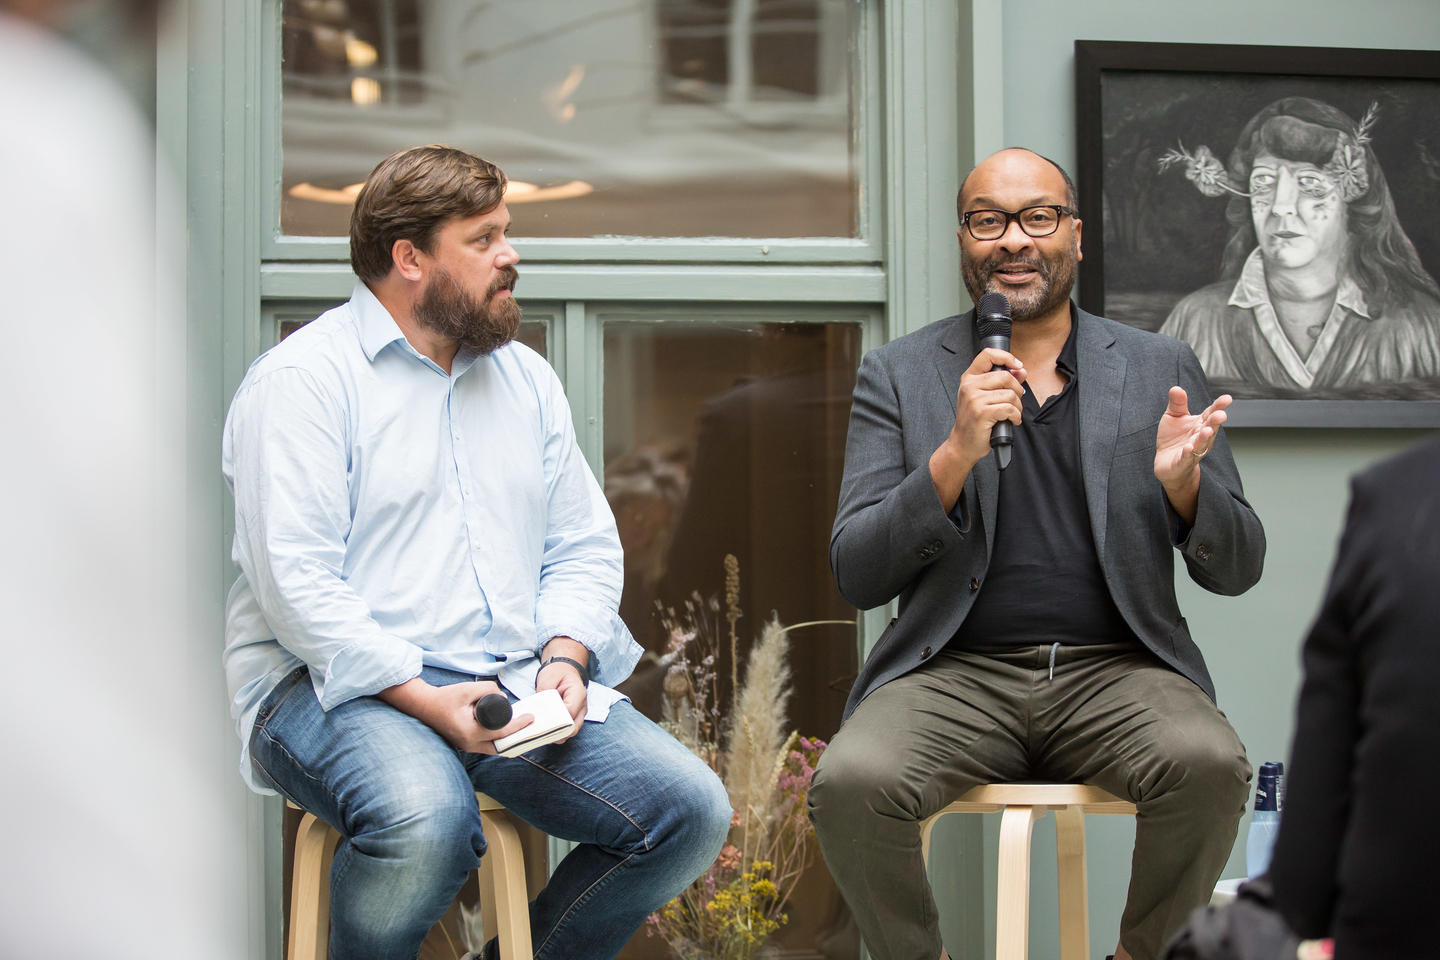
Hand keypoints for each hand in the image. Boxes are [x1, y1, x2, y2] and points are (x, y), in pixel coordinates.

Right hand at [377, 677, 533, 754]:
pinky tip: (508, 732)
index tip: (531, 718)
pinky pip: (487, 746)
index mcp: (471, 733)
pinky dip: (499, 740)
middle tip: (530, 726)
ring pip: (494, 749)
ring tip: (522, 728)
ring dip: (509, 740)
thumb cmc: (445, 698)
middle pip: (501, 747)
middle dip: (518, 737)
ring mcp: (467, 747)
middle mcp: (470, 744)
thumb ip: (488, 690)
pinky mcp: (466, 744)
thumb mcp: (467, 689)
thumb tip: (503, 698)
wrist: (424, 706)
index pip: (501, 733)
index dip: (519, 726)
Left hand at [538, 637, 588, 741]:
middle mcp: (582, 706)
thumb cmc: (557, 672)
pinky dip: (557, 732)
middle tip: (541, 733)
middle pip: (574, 727)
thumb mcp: (548, 677)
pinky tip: (545, 732)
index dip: (557, 719)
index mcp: (578, 693)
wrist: (564, 670)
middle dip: (558, 732)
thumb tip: (540, 709)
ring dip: (558, 735)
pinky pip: (567, 730)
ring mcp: (579, 714)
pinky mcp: (573, 718)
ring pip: (571, 731)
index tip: (543, 722)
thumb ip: (545, 692)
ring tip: (542, 734)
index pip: (570, 711)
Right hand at [929, 347, 1026, 511]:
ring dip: (1018, 406)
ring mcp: (974, 399)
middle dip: (1018, 389)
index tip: (1017, 366)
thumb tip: (1021, 370)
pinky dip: (1016, 416)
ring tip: (1013, 414)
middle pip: (1005, 376)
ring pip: (1010, 394)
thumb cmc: (975, 420)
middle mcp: (970, 386)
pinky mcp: (982, 413)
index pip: (988, 355)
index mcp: (969, 378)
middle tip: (1016, 401)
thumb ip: (1003, 381)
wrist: (963, 443)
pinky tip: (1012, 420)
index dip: (1007, 357)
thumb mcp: (986, 397)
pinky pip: (1009, 408)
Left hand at [1154, 386, 1231, 524]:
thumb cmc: (1173, 438)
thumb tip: (1176, 388)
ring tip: (1207, 430)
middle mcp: (1201, 437)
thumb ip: (1177, 403)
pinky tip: (1188, 448)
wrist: (1166, 463)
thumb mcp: (1173, 416)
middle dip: (1215, 421)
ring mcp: (1194, 450)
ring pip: (1202, 443)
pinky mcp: (1182, 462)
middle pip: (1210, 428)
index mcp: (1201, 423)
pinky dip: (1188, 453)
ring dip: (1205, 437)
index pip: (1211, 413)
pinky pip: (1187, 458)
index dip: (1219, 406)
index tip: (1228, 398)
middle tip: (1220, 414)